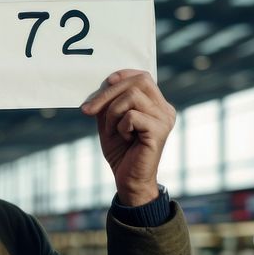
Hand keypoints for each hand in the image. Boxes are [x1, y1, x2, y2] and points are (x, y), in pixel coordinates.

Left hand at [80, 69, 175, 206]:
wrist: (128, 179)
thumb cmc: (120, 151)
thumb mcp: (109, 121)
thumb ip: (109, 102)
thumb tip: (104, 83)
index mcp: (156, 104)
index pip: (143, 77)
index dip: (123, 75)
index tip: (106, 82)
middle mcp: (165, 109)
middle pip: (138, 81)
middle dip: (108, 93)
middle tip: (88, 110)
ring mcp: (165, 119)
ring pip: (132, 96)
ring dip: (112, 112)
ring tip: (112, 130)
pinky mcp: (159, 131)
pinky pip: (132, 116)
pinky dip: (120, 126)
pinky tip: (125, 138)